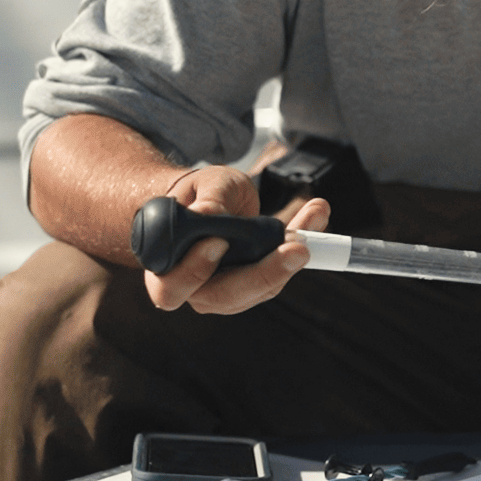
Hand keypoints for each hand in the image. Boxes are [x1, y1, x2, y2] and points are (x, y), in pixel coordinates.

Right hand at [143, 165, 331, 313]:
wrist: (207, 200)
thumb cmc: (197, 193)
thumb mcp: (203, 184)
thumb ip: (207, 199)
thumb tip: (210, 215)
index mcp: (164, 267)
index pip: (171, 288)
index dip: (193, 272)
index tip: (219, 242)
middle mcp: (193, 288)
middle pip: (225, 297)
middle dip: (264, 275)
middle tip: (296, 248)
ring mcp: (226, 291)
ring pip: (259, 289)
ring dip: (289, 259)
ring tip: (314, 216)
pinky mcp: (255, 284)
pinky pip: (278, 273)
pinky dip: (299, 246)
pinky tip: (316, 213)